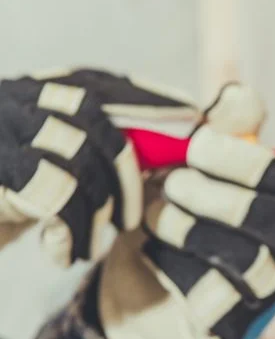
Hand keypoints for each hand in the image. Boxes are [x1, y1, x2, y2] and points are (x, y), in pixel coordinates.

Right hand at [0, 72, 155, 263]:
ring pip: (78, 154)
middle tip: (133, 217)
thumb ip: (87, 153)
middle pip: (94, 117)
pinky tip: (63, 256)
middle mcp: (11, 100)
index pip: (98, 82)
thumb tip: (161, 150)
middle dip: (129, 168)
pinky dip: (70, 230)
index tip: (192, 115)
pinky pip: (54, 193)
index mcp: (28, 93)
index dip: (149, 97)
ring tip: (98, 243)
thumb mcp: (46, 172)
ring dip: (100, 207)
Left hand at [98, 126, 274, 338]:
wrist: (138, 281)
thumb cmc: (175, 213)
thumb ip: (220, 131)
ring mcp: (263, 290)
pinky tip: (152, 250)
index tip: (195, 146)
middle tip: (173, 184)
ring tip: (156, 215)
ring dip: (194, 230)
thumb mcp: (191, 167)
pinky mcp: (230, 323)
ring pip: (250, 263)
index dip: (243, 160)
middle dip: (219, 198)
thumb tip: (242, 98)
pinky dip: (175, 268)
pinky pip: (215, 299)